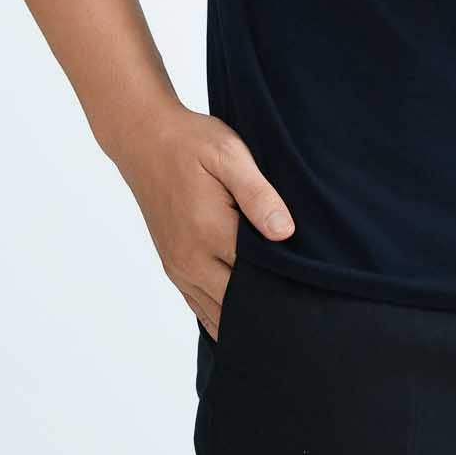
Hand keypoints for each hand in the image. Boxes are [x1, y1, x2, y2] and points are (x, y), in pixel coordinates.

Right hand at [109, 101, 295, 339]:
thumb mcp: (229, 155)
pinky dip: (223, 313)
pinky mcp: (173, 268)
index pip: (259, 275)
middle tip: (304, 299)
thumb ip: (258, 194)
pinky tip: (246, 311)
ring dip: (246, 312)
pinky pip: (200, 307)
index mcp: (210, 231)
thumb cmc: (190, 143)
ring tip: (280, 307)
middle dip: (270, 301)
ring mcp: (179, 267)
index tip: (312, 280)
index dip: (287, 279)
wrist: (143, 141)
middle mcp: (191, 258)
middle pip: (239, 302)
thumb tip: (285, 232)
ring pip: (219, 312)